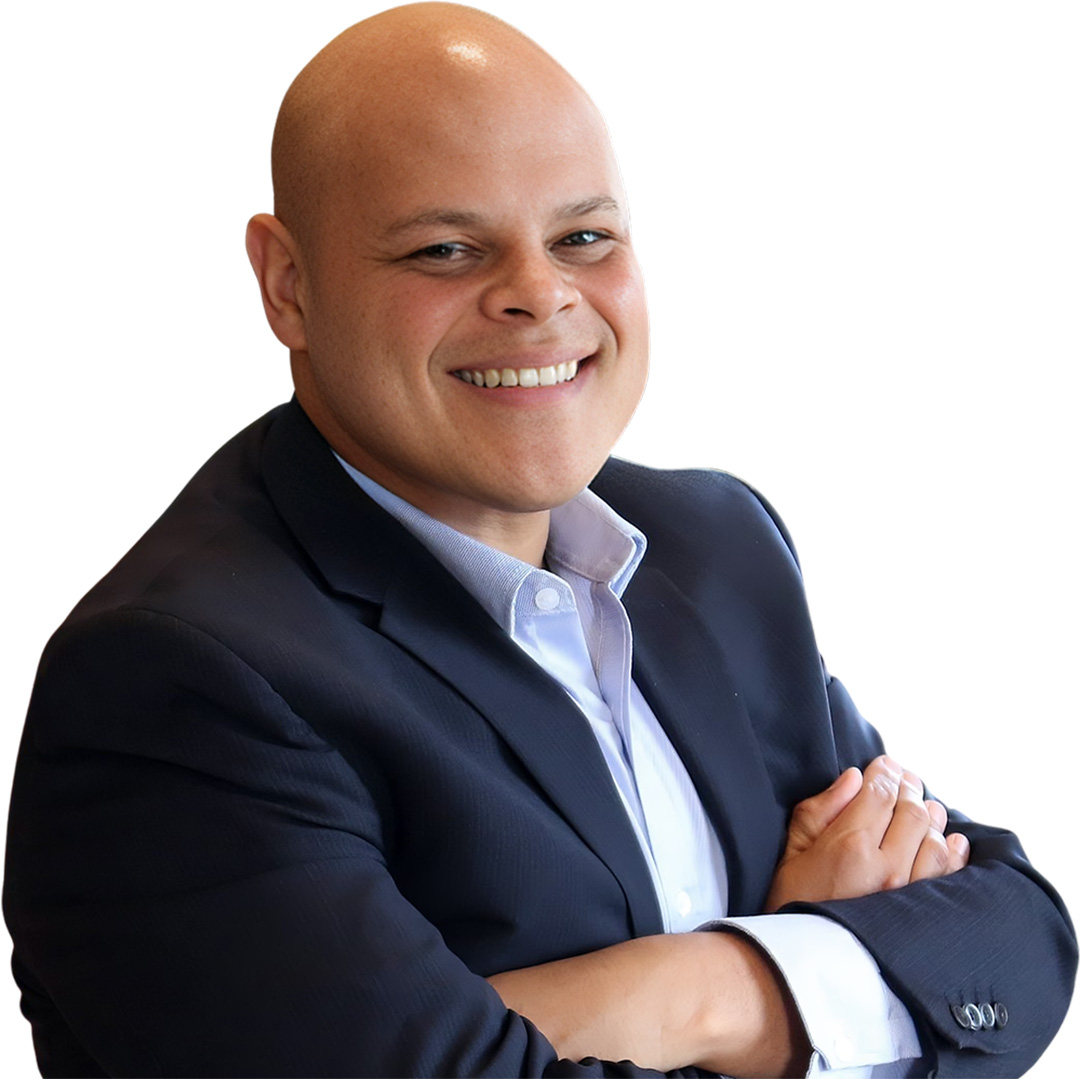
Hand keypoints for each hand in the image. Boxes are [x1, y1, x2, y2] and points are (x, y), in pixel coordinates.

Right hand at [765, 755, 969, 910]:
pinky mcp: (921, 915)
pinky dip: (955, 852)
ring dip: (931, 815)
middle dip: (908, 787)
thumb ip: (821, 810)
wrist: (805, 961)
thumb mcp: (793, 850)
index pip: (879, 793)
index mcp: (849, 845)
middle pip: (910, 811)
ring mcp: (908, 893)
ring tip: (924, 803)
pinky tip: (952, 838)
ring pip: (934, 839)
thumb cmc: (791, 902)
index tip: (884, 764)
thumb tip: (853, 779)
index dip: (884, 772)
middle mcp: (886, 867)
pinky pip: (949, 875)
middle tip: (904, 778)